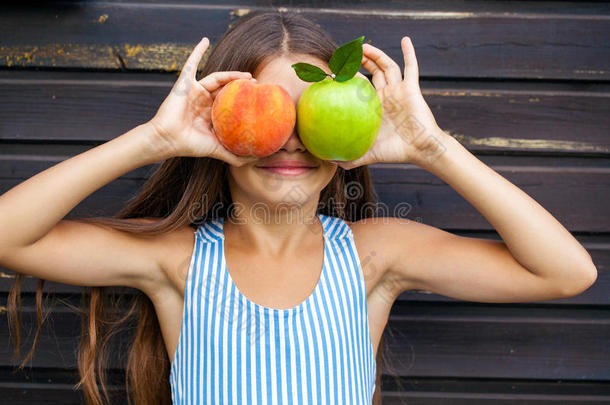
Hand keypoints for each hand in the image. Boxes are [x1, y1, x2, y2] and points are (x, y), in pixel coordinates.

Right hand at [148, 36, 257, 165]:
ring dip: (231, 75)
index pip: (230, 103)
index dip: (243, 100)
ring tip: (247, 76)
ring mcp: (195, 92)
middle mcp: (204, 102)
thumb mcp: (216, 149)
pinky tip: (205, 40)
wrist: (168, 139)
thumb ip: (232, 155)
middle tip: (257, 86)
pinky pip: (191, 64)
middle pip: (226, 89)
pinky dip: (197, 51)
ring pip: (216, 78)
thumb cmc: (189, 145)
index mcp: (210, 114)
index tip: (258, 99)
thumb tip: (253, 160)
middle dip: (241, 86)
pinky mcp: (184, 84)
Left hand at [334, 37, 448, 169]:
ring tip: (364, 46)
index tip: (335, 72)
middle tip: (348, 53)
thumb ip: (352, 158)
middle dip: (361, 61)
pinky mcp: (412, 88)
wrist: (421, 150)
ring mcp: (399, 90)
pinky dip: (409, 53)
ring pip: (386, 66)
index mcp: (375, 107)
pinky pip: (411, 67)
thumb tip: (331, 163)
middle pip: (372, 72)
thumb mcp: (370, 154)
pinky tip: (405, 39)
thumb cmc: (397, 152)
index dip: (349, 78)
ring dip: (376, 54)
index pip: (360, 86)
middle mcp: (386, 95)